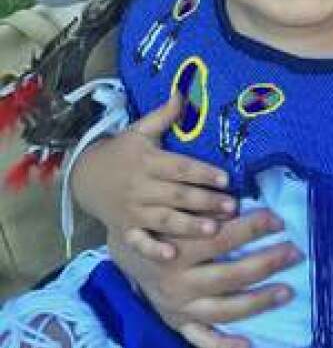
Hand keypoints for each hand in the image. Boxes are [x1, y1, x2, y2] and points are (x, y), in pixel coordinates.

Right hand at [71, 93, 237, 260]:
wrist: (84, 176)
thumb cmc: (122, 152)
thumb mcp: (140, 130)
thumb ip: (164, 115)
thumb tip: (183, 91)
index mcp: (148, 161)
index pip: (179, 167)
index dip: (202, 173)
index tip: (226, 179)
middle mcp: (141, 187)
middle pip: (177, 195)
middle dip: (204, 202)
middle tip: (232, 207)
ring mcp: (132, 210)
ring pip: (164, 219)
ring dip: (189, 226)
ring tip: (213, 230)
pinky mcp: (125, 229)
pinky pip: (139, 241)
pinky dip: (153, 249)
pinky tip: (171, 256)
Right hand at [109, 210, 302, 347]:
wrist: (125, 255)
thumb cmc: (158, 227)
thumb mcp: (175, 213)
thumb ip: (204, 211)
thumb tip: (240, 202)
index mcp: (178, 251)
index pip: (223, 238)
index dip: (253, 228)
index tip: (278, 220)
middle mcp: (178, 282)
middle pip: (230, 275)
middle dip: (266, 263)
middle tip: (294, 252)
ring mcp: (179, 308)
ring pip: (224, 310)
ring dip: (258, 301)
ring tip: (287, 291)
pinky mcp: (178, 324)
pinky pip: (202, 339)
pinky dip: (224, 345)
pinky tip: (249, 345)